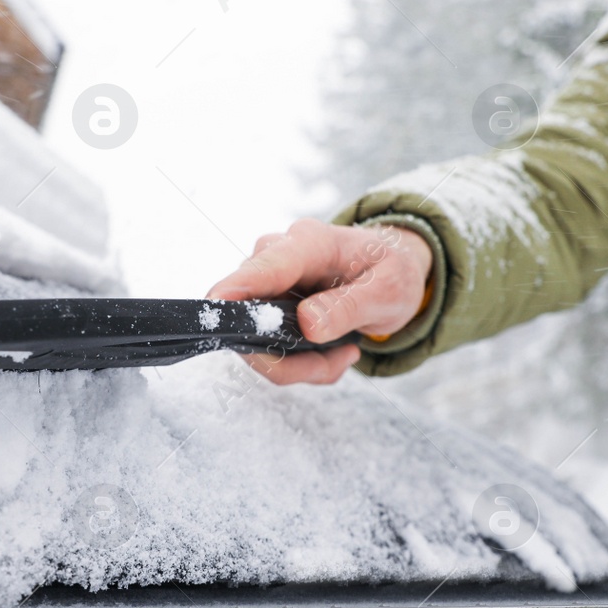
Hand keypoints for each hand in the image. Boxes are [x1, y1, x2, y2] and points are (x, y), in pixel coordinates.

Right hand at [207, 219, 433, 384]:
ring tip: (344, 355)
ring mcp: (266, 280)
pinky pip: (266, 347)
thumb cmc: (392, 272)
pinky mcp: (264, 304)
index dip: (237, 288)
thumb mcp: (388, 291)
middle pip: (253, 315)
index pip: (265, 267)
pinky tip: (334, 351)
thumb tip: (306, 323)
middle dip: (292, 356)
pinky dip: (300, 362)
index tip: (215, 306)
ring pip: (257, 340)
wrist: (392, 272)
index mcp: (310, 243)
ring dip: (300, 363)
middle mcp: (277, 256)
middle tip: (340, 361)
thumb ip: (348, 306)